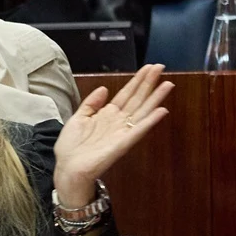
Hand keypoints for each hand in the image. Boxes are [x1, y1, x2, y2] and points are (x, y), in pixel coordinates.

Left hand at [53, 64, 172, 204]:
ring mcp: (122, 131)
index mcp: (107, 114)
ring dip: (155, 98)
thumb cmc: (71, 147)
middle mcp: (118, 121)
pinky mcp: (123, 143)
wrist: (67, 168)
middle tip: (160, 67)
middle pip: (137, 98)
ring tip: (167, 84)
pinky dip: (151, 120)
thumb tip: (104, 88)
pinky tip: (161, 110)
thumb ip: (91, 103)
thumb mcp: (78, 118)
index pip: (126, 93)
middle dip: (149, 82)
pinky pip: (139, 130)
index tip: (148, 67)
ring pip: (143, 110)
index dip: (137, 80)